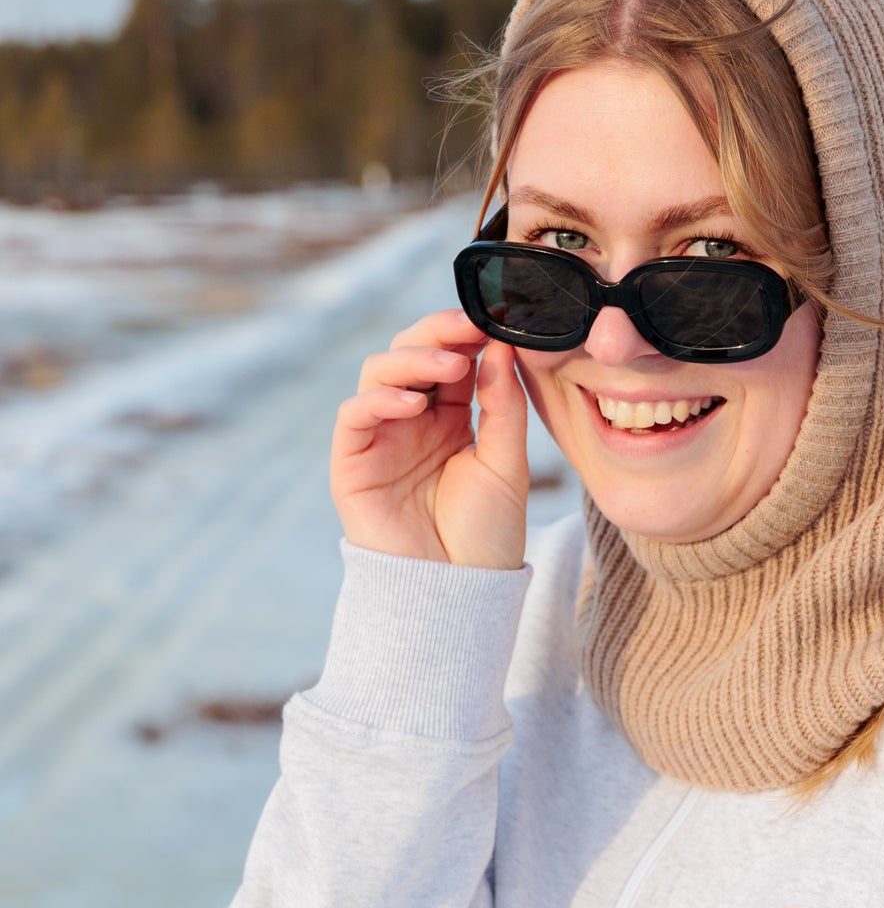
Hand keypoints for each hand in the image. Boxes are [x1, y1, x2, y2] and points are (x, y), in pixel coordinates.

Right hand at [330, 308, 528, 567]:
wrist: (458, 592)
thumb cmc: (485, 534)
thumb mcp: (506, 462)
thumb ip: (503, 405)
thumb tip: (499, 346)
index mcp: (450, 415)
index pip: (451, 356)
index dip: (466, 332)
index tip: (493, 314)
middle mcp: (411, 419)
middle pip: (411, 353)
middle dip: (438, 333)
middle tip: (469, 326)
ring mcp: (380, 437)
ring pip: (378, 372)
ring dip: (412, 360)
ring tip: (450, 367)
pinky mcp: (353, 462)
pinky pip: (354, 415)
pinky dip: (379, 399)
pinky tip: (411, 404)